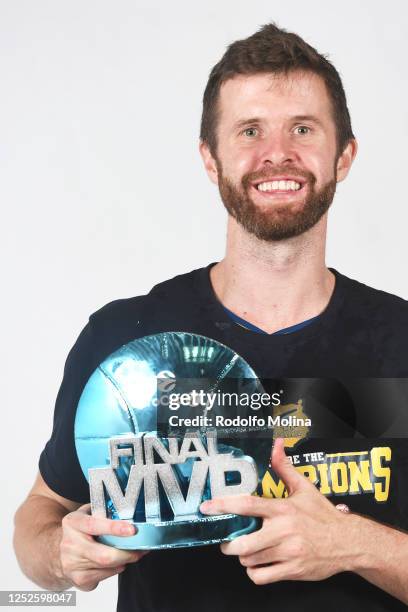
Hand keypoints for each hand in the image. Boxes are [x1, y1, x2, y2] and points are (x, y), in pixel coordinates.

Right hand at [59, 503, 147, 590]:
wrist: (54, 552)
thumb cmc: (77, 530)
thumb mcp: (85, 514)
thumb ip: (102, 511)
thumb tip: (127, 510)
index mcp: (72, 523)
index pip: (94, 525)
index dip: (115, 528)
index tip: (132, 530)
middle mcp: (70, 545)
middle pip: (103, 555)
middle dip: (126, 553)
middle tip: (141, 549)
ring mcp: (72, 565)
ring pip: (106, 567)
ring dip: (124, 561)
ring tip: (133, 553)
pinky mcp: (78, 579)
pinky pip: (104, 576)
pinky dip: (115, 569)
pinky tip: (117, 562)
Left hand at [200, 438, 357, 584]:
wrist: (349, 542)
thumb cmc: (323, 515)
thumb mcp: (304, 487)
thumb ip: (284, 467)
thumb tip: (276, 444)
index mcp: (282, 508)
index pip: (247, 505)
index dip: (223, 505)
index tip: (206, 507)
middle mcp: (283, 531)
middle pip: (242, 543)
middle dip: (230, 544)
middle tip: (230, 540)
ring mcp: (288, 552)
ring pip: (250, 560)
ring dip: (244, 557)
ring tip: (250, 550)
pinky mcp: (293, 570)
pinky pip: (261, 577)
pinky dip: (255, 573)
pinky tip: (260, 564)